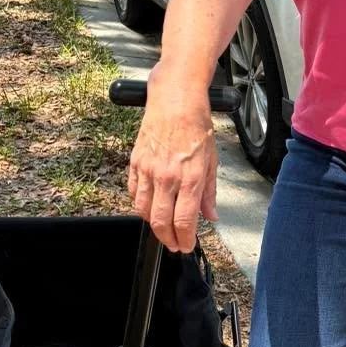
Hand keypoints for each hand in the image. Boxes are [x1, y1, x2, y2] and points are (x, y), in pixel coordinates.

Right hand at [127, 62, 217, 253]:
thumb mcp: (212, 160)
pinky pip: (133, 192)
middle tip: (174, 245)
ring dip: (153, 225)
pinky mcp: (135, 162)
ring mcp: (148, 170)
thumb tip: (211, 216)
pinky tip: (150, 207)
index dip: (185, 239)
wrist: (176, 100)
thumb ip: (209, 192)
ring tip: (163, 229)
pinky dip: (140, 204)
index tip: (187, 246)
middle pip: (161, 221)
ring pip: (143, 210)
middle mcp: (167, 176)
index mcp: (190, 177)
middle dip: (168, 239)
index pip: (184, 221)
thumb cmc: (196, 126)